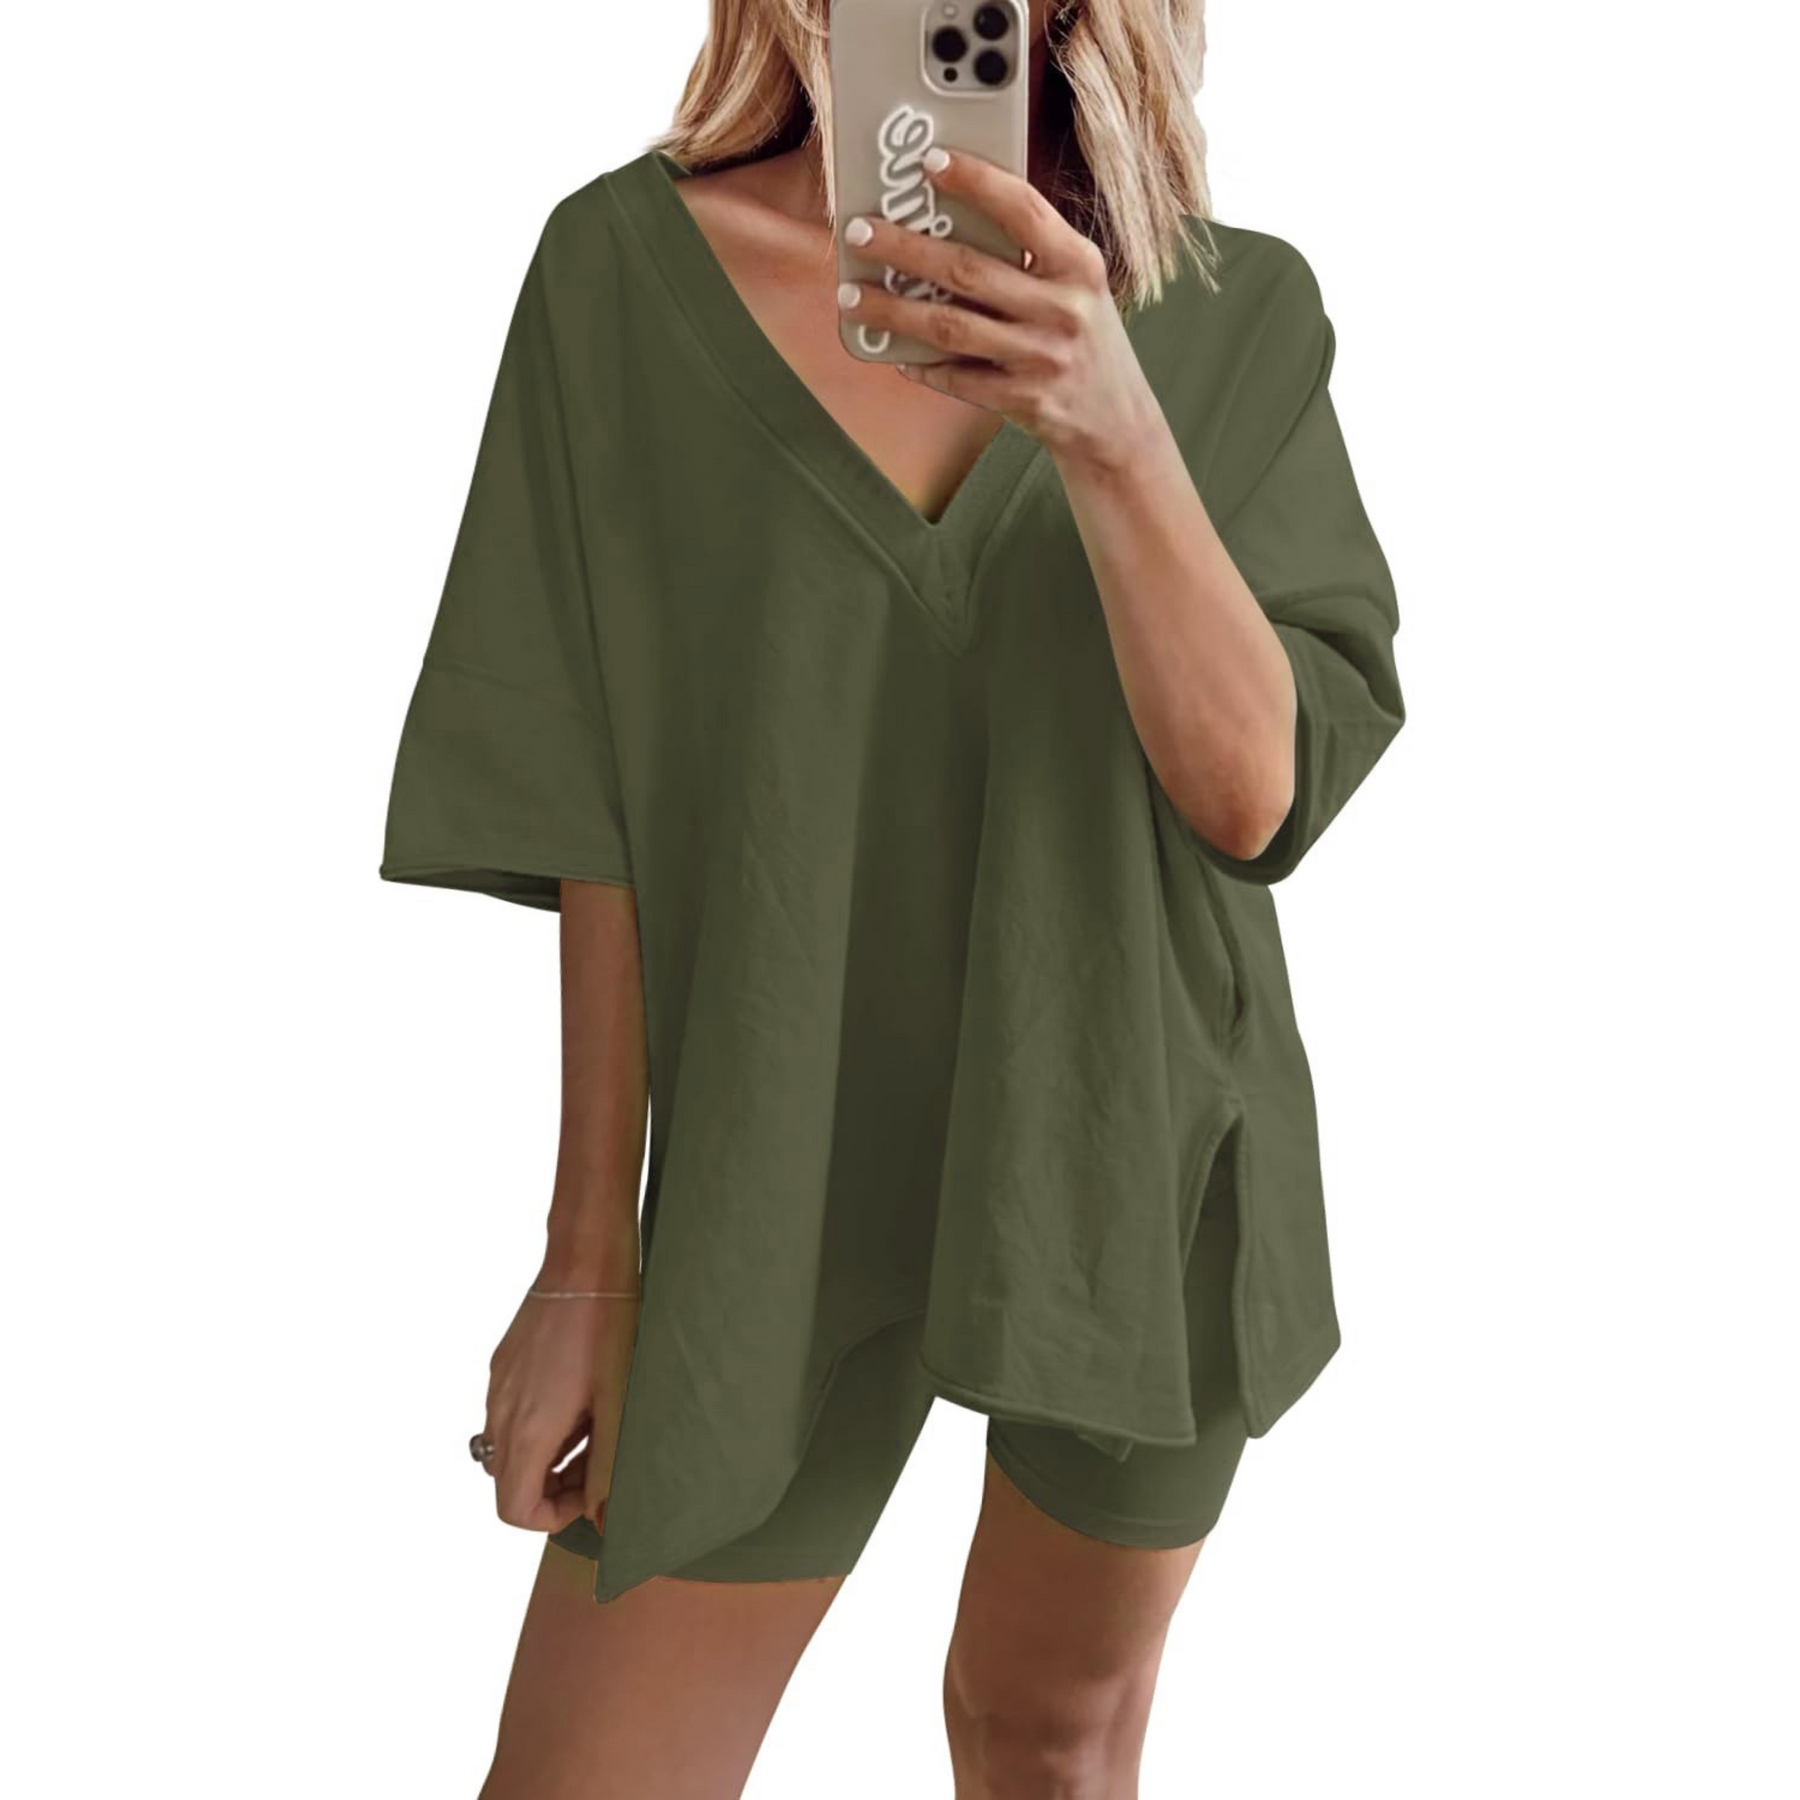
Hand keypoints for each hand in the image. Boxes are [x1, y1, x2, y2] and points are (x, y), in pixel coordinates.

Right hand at [481, 1288, 641, 1533]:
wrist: (585, 1263)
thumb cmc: (609, 1328)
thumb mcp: (618, 1405)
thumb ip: (607, 1469)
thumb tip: (601, 1519)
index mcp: (527, 1430)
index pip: (514, 1510)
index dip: (552, 1516)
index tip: (588, 1493)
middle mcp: (501, 1412)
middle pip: (510, 1483)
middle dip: (554, 1486)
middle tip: (599, 1460)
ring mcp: (498, 1386)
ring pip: (510, 1449)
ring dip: (548, 1455)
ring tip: (594, 1426)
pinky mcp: (504, 1365)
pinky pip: (511, 1414)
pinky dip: (539, 1425)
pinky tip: (578, 1398)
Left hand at [835, 146, 1163, 474]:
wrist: (1116, 422)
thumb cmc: (1084, 338)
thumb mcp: (1077, 286)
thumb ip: (1032, 254)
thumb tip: (950, 221)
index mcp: (1078, 265)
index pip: (1022, 209)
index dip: (975, 181)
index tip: (928, 161)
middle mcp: (1063, 308)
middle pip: (967, 269)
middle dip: (905, 247)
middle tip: (858, 231)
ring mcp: (1042, 357)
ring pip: (951, 327)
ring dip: (894, 310)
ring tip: (852, 297)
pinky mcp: (1023, 400)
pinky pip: (958, 379)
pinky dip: (922, 366)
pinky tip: (893, 355)